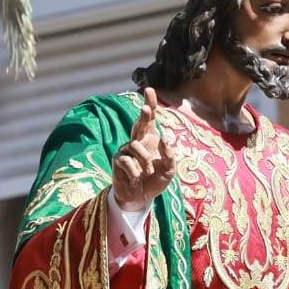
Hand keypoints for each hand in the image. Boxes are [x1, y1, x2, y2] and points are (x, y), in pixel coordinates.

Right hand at [111, 87, 175, 212]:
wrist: (140, 198)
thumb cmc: (155, 181)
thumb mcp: (169, 170)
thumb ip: (170, 155)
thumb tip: (165, 138)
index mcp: (151, 140)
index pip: (150, 119)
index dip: (150, 103)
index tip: (149, 89)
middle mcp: (138, 141)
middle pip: (139, 123)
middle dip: (143, 115)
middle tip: (145, 107)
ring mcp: (126, 149)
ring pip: (135, 146)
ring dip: (145, 161)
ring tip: (148, 172)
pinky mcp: (118, 160)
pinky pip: (127, 161)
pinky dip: (135, 172)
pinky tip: (136, 179)